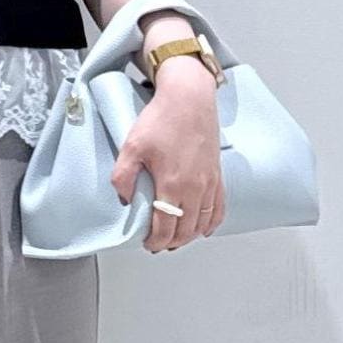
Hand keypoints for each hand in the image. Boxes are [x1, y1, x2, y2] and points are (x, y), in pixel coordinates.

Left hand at [111, 59, 225, 252]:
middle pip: (186, 230)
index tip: (147, 244)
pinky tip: (204, 228)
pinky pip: (219, 206)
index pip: (166, 227)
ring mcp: (209, 181)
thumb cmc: (162, 118)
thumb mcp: (132, 146)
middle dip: (171, 242)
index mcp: (173, 183)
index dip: (156, 241)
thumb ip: (123, 176)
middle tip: (158, 244)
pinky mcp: (217, 174)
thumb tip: (123, 200)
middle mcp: (195, 187)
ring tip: (176, 239)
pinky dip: (212, 221)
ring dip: (190, 235)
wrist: (189, 98)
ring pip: (203, 221)